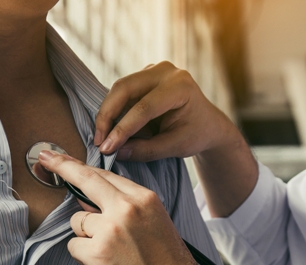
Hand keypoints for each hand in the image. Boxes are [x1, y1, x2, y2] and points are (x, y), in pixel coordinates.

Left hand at [38, 150, 205, 264]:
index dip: (78, 165)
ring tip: (112, 256)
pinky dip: (84, 258)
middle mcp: (126, 208)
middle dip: (61, 166)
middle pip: (85, 180)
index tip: (60, 156)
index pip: (104, 175)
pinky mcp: (98, 252)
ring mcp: (111, 229)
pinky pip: (74, 247)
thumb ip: (125, 210)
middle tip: (45, 158)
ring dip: (86, 237)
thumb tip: (89, 204)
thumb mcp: (154, 225)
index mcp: (144, 199)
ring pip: (78, 222)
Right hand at [94, 62, 241, 161]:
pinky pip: (122, 92)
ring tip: (103, 139)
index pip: (144, 108)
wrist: (207, 123)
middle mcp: (166, 71)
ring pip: (119, 89)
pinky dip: (114, 111)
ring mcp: (153, 70)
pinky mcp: (143, 76)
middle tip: (98, 142)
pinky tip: (110, 130)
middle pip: (124, 89)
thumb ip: (147, 150)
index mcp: (180, 86)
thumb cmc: (196, 134)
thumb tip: (116, 152)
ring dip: (108, 114)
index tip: (106, 149)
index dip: (123, 129)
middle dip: (107, 116)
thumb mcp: (176, 147)